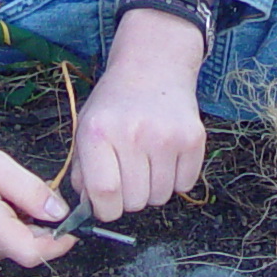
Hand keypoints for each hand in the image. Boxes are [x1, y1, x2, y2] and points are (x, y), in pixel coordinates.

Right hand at [0, 127, 77, 265]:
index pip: (34, 253)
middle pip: (27, 249)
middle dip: (41, 227)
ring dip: (22, 225)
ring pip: (12, 246)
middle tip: (34, 193)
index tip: (72, 224)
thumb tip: (58, 212)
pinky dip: (6, 226)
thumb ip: (27, 189)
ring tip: (5, 191)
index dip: (59, 242)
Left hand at [71, 6, 208, 221]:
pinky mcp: (193, 138)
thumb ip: (83, 171)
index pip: (104, 192)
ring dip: (153, 189)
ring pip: (160, 197)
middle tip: (128, 175)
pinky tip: (166, 156)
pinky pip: (184, 185)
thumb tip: (90, 208)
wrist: (153, 66)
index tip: (106, 207)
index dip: (104, 210)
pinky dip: (175, 180)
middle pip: (134, 201)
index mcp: (98, 132)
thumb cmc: (115, 103)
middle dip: (129, 198)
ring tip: (147, 162)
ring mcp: (166, 136)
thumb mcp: (86, 129)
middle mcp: (132, 133)